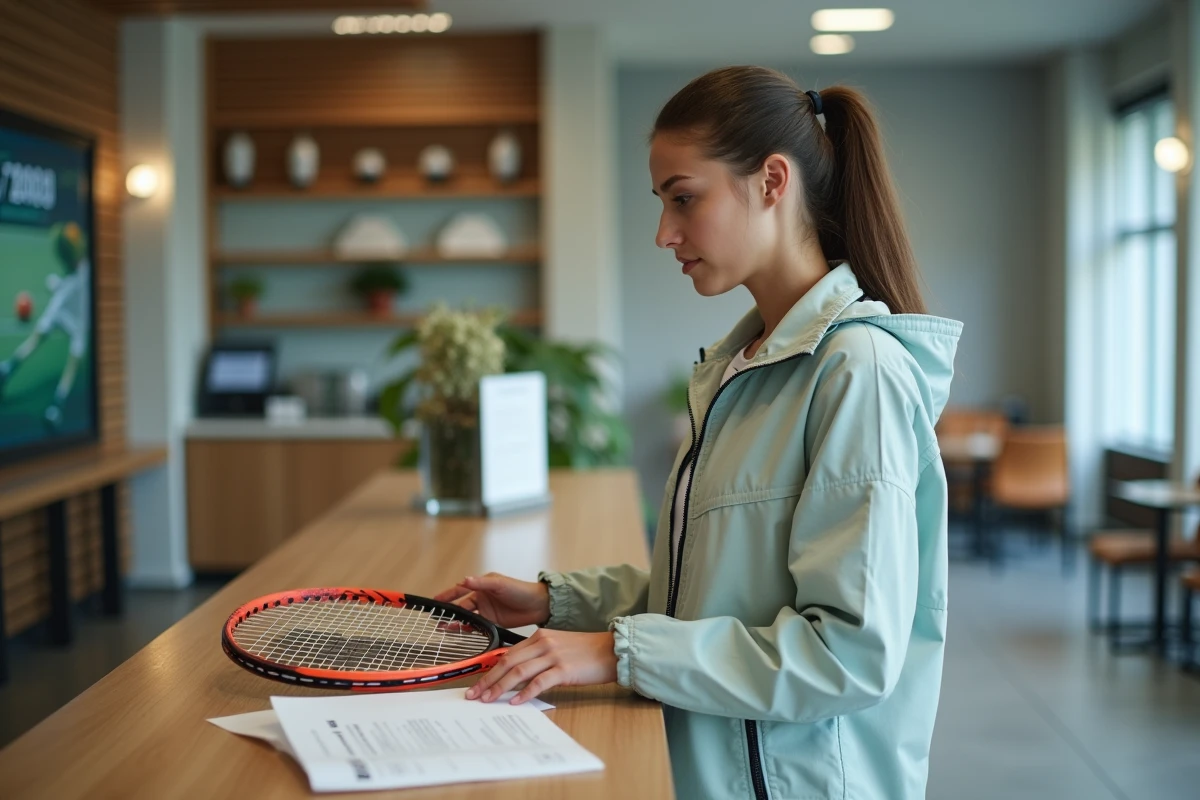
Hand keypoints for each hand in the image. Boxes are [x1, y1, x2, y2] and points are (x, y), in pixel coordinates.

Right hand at [433, 572, 550, 628]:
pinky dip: (468, 629)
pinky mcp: (493, 622)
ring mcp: (487, 610)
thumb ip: (482, 583)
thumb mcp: (500, 584)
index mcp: (482, 585)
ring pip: (467, 617)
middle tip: (436, 619)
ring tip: (444, 628)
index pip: (460, 589)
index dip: (447, 595)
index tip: (434, 600)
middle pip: (462, 605)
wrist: (538, 605)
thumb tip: (464, 579)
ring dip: (456, 622)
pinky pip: (477, 626)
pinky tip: (460, 633)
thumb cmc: (521, 590)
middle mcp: (482, 597)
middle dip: (449, 611)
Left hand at [465, 629, 617, 704]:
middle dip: (488, 680)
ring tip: (488, 700)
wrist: (611, 650)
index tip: (478, 684)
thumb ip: (538, 655)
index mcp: (540, 636)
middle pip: (508, 662)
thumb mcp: (558, 647)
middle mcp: (544, 643)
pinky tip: (516, 702)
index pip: (508, 654)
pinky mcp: (564, 669)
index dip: (490, 670)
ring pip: (519, 672)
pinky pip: (539, 682)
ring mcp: (553, 655)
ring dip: (500, 687)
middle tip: (474, 695)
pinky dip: (525, 693)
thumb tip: (517, 674)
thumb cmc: (586, 652)